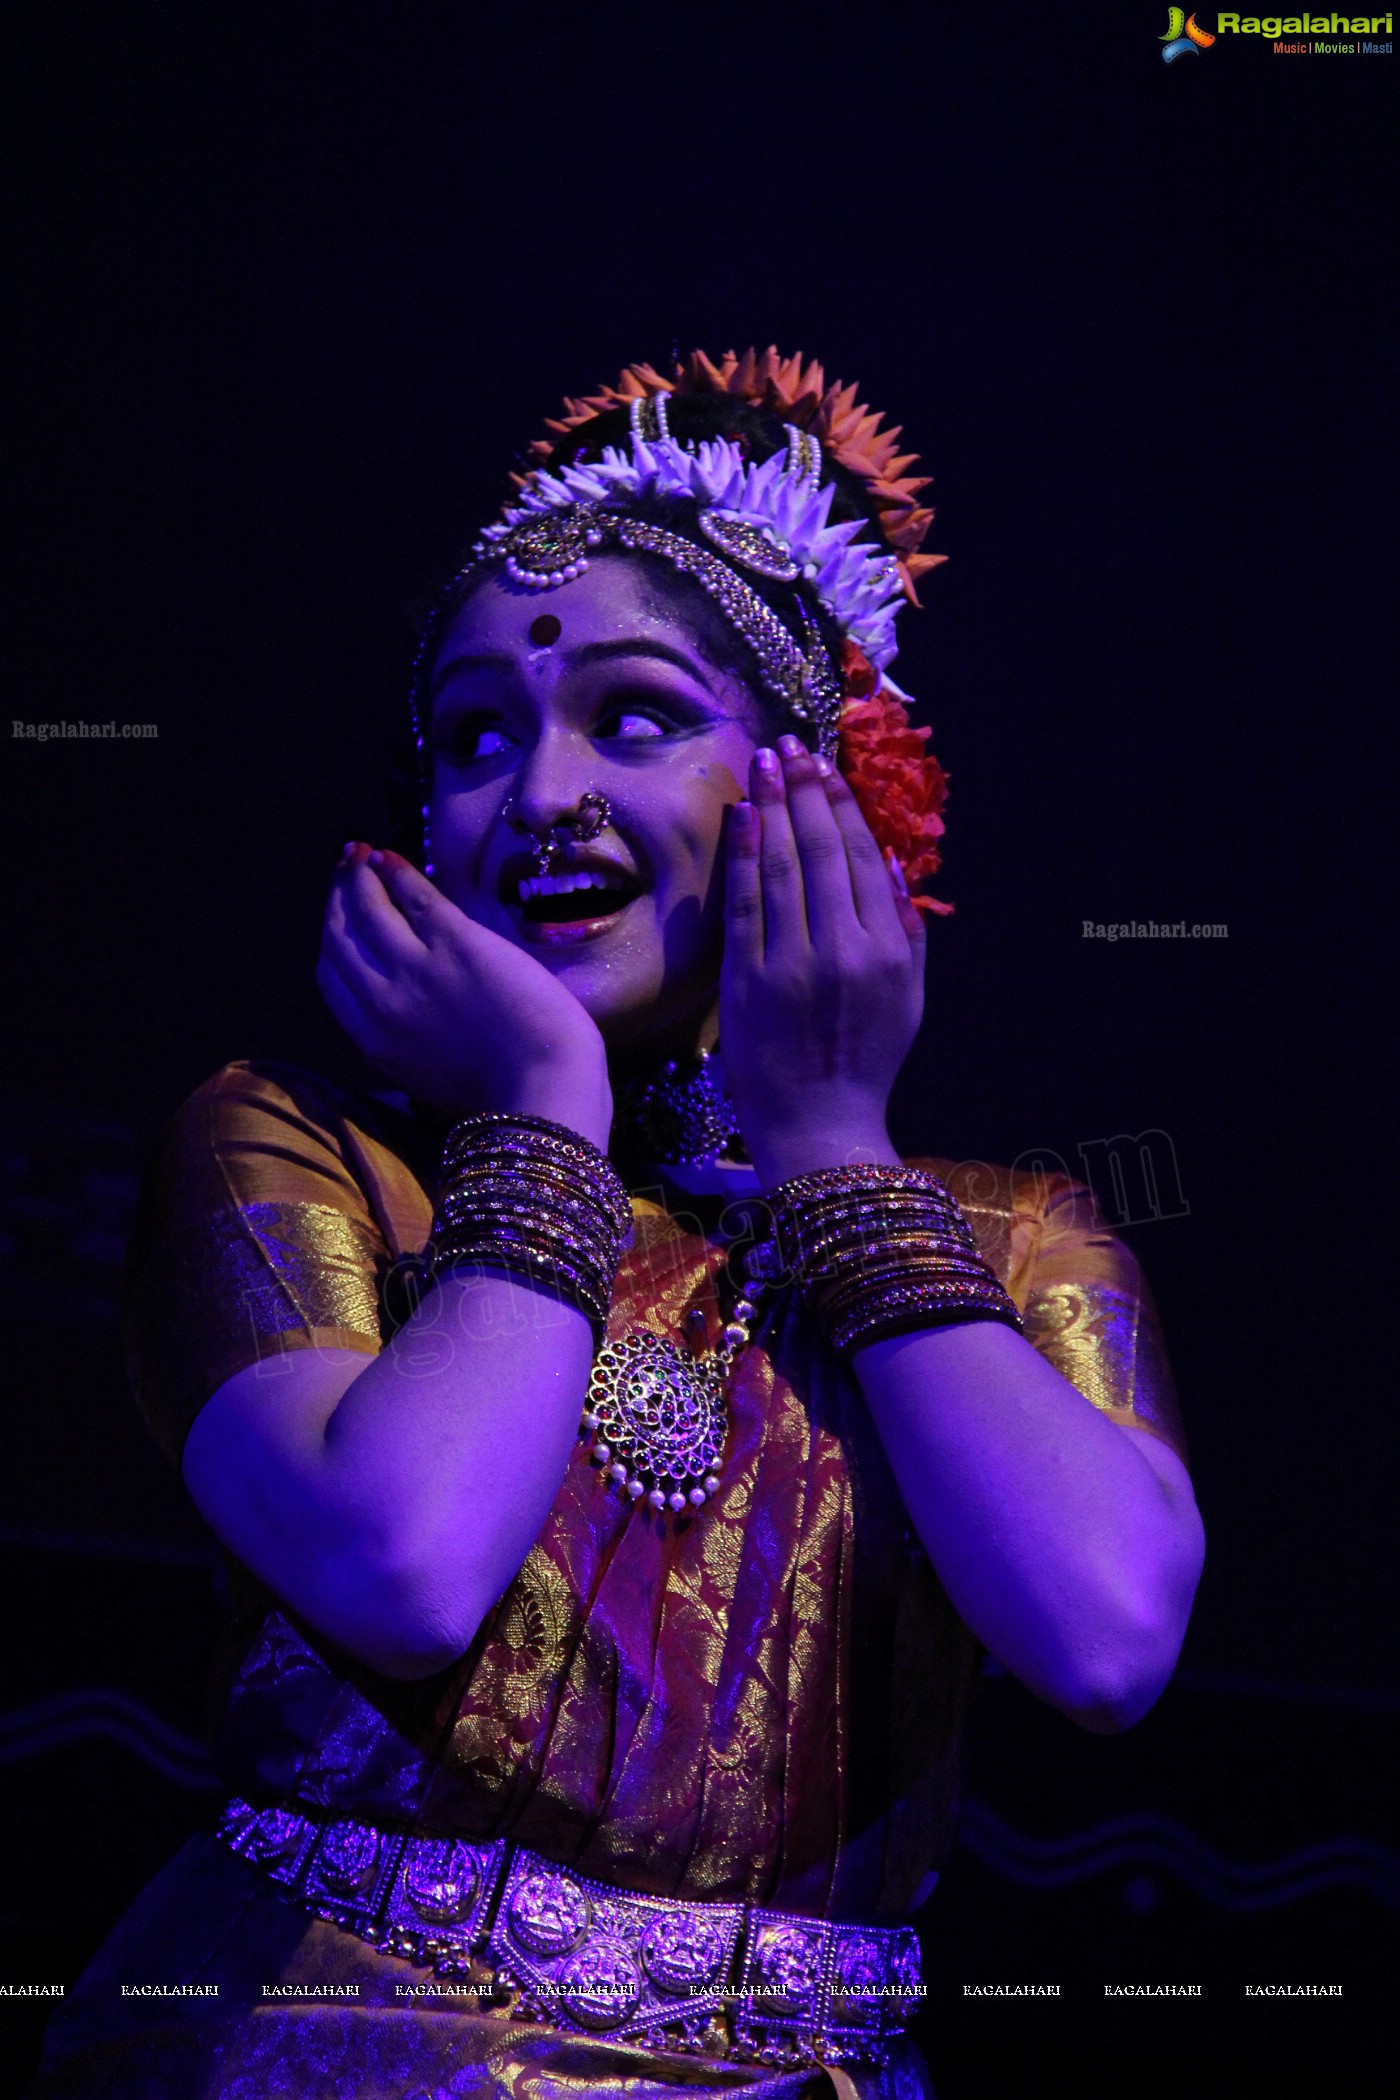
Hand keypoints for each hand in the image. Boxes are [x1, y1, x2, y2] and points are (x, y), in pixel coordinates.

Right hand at [317, 846, 612, 1148]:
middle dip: (337, 899)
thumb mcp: (429, 1081)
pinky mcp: (456, 943)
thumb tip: (398, 1019)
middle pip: (341, 938)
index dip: (332, 940)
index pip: (331, 978)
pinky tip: (389, 858)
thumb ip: (402, 1046)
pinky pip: (414, 897)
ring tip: (360, 854)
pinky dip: (397, 873)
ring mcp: (416, 969)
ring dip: (359, 876)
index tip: (337, 917)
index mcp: (374, 1042)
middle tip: (343, 870)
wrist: (544, 1088)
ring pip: (370, 910)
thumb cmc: (503, 1093)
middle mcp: (382, 1002)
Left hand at [718, 737, 927, 1189]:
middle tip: (792, 747)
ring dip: (773, 807)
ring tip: (765, 763)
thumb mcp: (909, 997)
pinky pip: (746, 905)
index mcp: (889, 950)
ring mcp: (794, 963)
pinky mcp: (749, 981)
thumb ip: (907, 930)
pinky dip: (744, 856)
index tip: (826, 769)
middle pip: (822, 851)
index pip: (861, 858)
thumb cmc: (865, 1060)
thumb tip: (886, 863)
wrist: (820, 1125)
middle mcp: (845, 949)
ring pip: (784, 867)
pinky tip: (742, 816)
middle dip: (806, 791)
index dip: (842, 806)